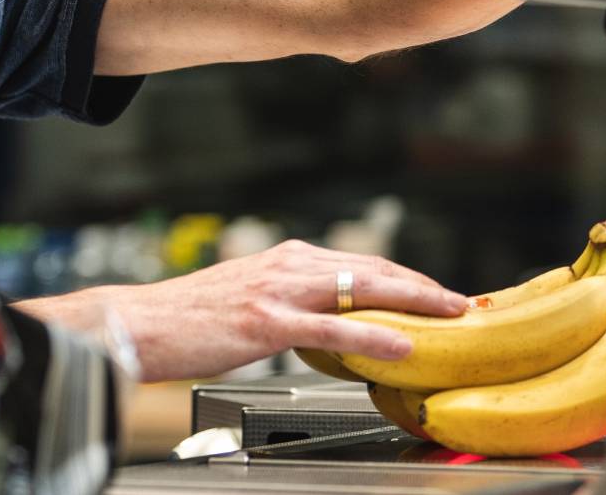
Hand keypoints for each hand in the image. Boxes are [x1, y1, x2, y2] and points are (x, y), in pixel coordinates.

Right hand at [21, 239, 466, 382]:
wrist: (138, 323)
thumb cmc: (188, 320)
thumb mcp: (250, 299)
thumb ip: (293, 305)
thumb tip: (332, 324)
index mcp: (286, 258)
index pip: (363, 263)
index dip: (408, 279)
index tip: (442, 295)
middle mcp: (288, 264)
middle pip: (374, 269)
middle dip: (425, 287)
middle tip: (467, 304)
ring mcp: (278, 291)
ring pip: (362, 288)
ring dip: (414, 301)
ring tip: (452, 315)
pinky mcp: (264, 322)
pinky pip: (330, 328)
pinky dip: (373, 336)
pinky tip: (403, 346)